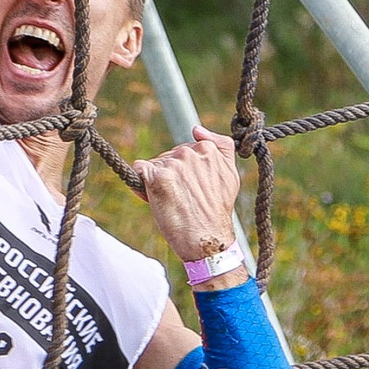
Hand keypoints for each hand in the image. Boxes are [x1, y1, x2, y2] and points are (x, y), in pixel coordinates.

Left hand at [137, 126, 246, 285]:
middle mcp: (190, 153)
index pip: (186, 149)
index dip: (185, 170)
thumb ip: (221, 146)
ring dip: (157, 180)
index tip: (191, 187)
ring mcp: (173, 164)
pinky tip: (151, 196)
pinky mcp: (157, 178)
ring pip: (155, 164)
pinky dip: (141, 182)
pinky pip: (139, 168)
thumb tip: (196, 128)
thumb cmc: (217, 210)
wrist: (206, 239)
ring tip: (171, 202)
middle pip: (169, 156)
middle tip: (182, 198)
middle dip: (171, 174)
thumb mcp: (230, 175)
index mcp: (207, 149)